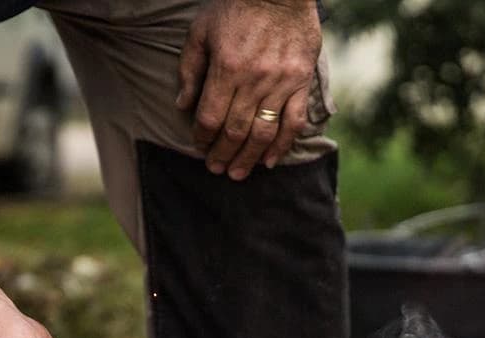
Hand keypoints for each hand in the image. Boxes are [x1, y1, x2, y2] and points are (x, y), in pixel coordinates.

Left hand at [176, 0, 320, 180]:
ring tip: (238, 173)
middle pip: (235, 131)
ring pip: (263, 132)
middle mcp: (254, 79)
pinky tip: (270, 161)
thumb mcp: (201, 31)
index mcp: (227, 68)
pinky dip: (282, 145)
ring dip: (248, 158)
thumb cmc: (235, 7)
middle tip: (216, 168)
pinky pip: (293, 122)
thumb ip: (190, 70)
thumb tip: (183, 106)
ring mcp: (281, 82)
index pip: (210, 118)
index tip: (199, 146)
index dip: (202, 138)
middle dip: (222, 155)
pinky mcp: (301, 81)